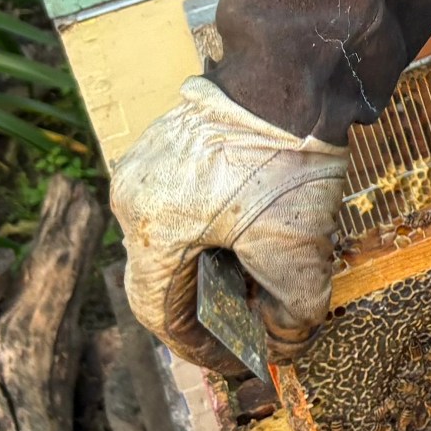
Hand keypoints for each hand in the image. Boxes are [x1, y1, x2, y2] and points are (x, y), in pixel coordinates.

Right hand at [113, 77, 348, 376]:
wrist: (292, 72)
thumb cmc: (286, 160)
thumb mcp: (297, 248)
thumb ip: (292, 310)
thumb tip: (286, 346)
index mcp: (152, 229)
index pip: (159, 312)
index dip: (199, 346)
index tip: (236, 358)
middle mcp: (133, 197)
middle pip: (163, 274)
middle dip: (208, 305)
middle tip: (250, 320)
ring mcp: (144, 164)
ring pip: (172, 237)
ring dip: (210, 265)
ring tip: (256, 276)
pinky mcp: (166, 141)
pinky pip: (179, 201)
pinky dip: (210, 227)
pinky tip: (250, 231)